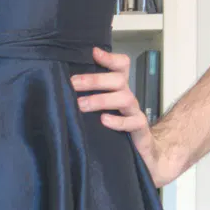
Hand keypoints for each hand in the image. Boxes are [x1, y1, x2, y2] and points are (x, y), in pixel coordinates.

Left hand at [71, 47, 171, 185]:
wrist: (147, 156)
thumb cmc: (118, 133)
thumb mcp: (103, 113)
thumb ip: (90, 100)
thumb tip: (62, 89)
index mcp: (119, 91)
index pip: (121, 67)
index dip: (110, 58)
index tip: (93, 53)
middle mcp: (128, 99)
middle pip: (118, 80)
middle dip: (94, 79)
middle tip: (73, 84)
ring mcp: (135, 113)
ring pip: (124, 98)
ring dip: (101, 99)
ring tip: (81, 105)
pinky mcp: (140, 131)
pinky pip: (132, 122)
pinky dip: (117, 121)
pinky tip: (104, 121)